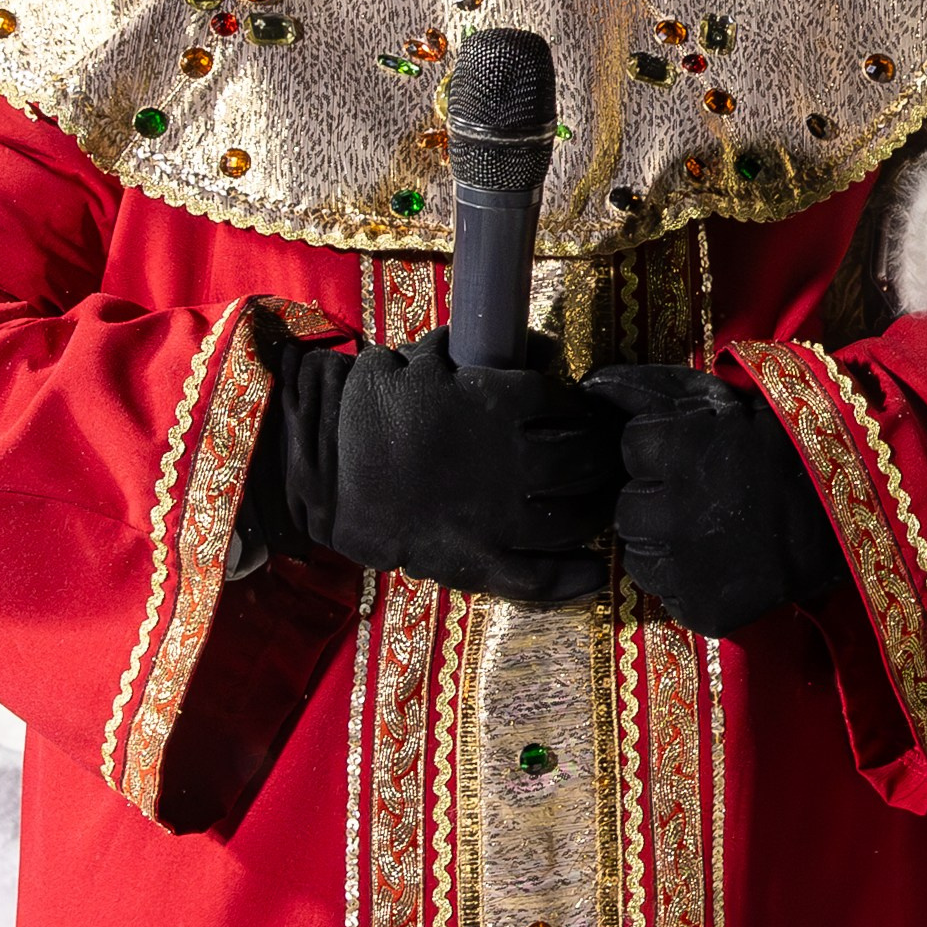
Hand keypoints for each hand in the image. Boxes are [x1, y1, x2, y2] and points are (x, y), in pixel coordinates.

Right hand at [253, 323, 622, 602]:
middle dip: (600, 458)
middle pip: (582, 459)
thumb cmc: (373, 405)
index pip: (565, 403)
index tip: (584, 415)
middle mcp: (507, 458)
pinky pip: (538, 577)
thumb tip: (547, 348)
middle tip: (604, 460)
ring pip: (570, 517)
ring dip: (594, 511)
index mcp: (496, 402)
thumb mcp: (427, 358)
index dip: (581, 409)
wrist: (321, 464)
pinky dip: (572, 578)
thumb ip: (488, 348)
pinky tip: (593, 570)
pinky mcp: (474, 560)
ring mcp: (493, 514)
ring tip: (599, 506)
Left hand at [582, 363, 845, 636]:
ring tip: (708, 530)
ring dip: (663, 541)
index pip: (631, 448)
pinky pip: (666, 593)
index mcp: (680, 451)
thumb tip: (590, 385)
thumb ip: (650, 390)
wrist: (845, 517)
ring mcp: (685, 569)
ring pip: (638, 554)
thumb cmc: (782, 448)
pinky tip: (717, 562)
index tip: (693, 454)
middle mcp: (674, 513)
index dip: (661, 449)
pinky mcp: (699, 610)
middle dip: (656, 498)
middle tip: (700, 495)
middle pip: (627, 507)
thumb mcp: (721, 404)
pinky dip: (685, 580)